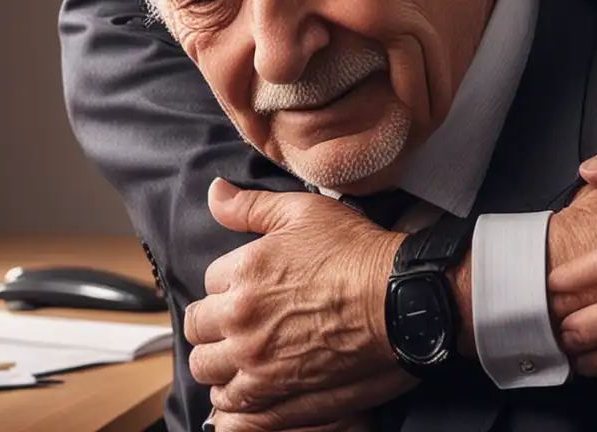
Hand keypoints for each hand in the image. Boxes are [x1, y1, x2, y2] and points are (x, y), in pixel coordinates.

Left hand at [184, 178, 412, 430]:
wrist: (399, 301)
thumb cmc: (357, 253)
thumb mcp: (304, 211)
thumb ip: (251, 206)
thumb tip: (216, 192)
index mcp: (244, 272)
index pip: (209, 280)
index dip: (231, 279)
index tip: (251, 282)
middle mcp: (241, 319)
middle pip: (198, 326)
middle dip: (214, 319)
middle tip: (242, 316)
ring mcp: (255, 362)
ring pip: (206, 367)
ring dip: (219, 357)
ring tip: (244, 349)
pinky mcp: (274, 396)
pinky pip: (229, 404)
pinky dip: (234, 393)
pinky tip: (253, 379)